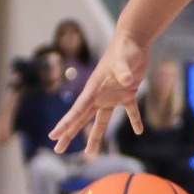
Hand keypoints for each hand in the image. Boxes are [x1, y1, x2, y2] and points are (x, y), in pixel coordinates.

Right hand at [49, 33, 147, 153]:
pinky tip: (139, 131)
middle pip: (82, 119)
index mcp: (94, 89)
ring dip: (96, 136)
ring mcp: (113, 95)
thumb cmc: (125, 48)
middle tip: (58, 149)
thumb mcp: (123, 60)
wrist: (133, 40)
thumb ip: (123, 71)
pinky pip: (131, 111)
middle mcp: (100, 95)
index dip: (66, 124)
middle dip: (69, 134)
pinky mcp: (128, 93)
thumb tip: (127, 81)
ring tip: (90, 153)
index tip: (53, 136)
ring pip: (102, 121)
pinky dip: (135, 120)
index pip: (77, 110)